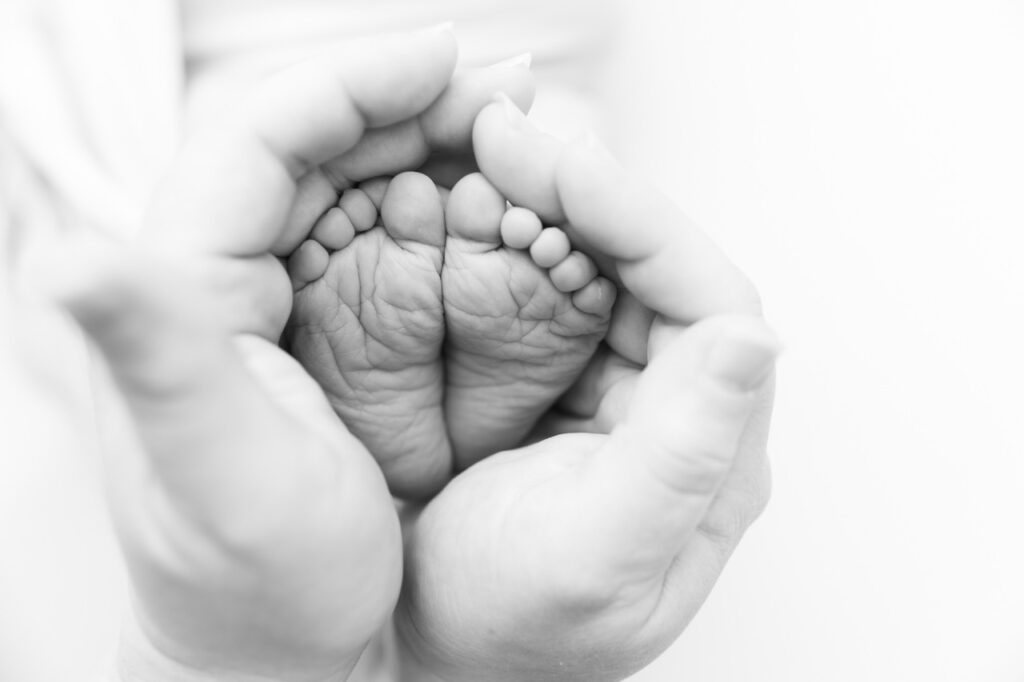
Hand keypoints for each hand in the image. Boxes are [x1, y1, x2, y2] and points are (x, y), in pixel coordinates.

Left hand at [38, 28, 533, 681]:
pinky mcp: (331, 330)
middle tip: (510, 92)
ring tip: (519, 137)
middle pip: (317, 142)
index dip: (352, 81)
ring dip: (439, 146)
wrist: (282, 649)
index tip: (450, 59)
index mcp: (183, 289)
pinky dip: (448, 206)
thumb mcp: (210, 472)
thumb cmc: (252, 579)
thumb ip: (153, 355)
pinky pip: (390, 239)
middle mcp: (225, 277)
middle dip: (415, 104)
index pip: (258, 136)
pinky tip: (499, 205)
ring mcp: (283, 299)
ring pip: (360, 181)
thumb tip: (70, 259)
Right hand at [395, 98, 779, 681]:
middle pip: (651, 266)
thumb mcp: (597, 557)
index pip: (704, 298)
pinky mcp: (550, 382)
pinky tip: (469, 212)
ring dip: (544, 206)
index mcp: (709, 452)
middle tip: (503, 138)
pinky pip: (542, 288)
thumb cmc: (510, 626)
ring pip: (596, 266)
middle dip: (583, 193)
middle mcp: (672, 409)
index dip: (639, 218)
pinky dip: (509, 242)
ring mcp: (608, 389)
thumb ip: (682, 455)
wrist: (418, 650)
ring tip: (483, 160)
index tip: (559, 163)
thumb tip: (751, 336)